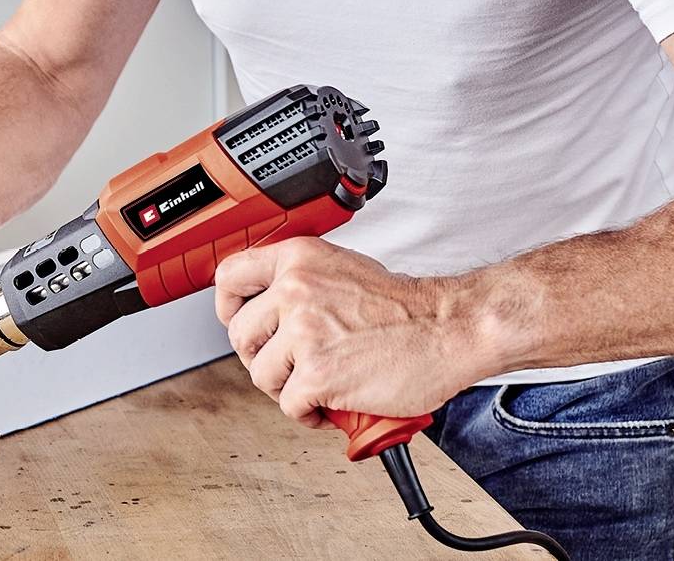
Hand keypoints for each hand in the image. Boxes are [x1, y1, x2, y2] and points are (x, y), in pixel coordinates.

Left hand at [213, 237, 484, 425]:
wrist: (447, 328)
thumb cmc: (405, 307)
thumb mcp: (342, 269)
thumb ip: (302, 282)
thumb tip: (268, 306)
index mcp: (298, 259)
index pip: (229, 276)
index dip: (227, 307)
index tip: (238, 322)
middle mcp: (294, 289)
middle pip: (240, 334)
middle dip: (263, 358)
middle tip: (289, 367)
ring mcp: (303, 331)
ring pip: (260, 374)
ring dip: (286, 389)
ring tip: (317, 386)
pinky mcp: (316, 373)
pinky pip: (288, 405)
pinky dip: (308, 415)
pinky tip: (330, 406)